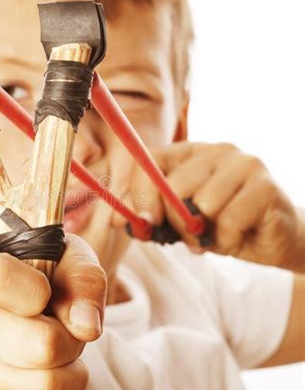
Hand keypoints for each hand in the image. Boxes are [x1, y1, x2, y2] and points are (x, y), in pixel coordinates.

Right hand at [0, 235, 106, 389]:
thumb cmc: (32, 290)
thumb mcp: (62, 263)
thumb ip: (82, 278)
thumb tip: (86, 325)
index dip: (37, 290)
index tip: (46, 293)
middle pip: (43, 345)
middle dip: (72, 342)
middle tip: (63, 335)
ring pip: (46, 387)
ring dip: (72, 377)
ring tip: (57, 364)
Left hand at [132, 142, 303, 269]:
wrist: (273, 239)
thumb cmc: (221, 227)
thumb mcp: (179, 224)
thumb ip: (150, 218)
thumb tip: (116, 221)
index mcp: (189, 154)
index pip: (150, 160)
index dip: (139, 193)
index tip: (143, 224)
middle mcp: (215, 150)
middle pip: (174, 185)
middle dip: (174, 223)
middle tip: (190, 238)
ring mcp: (243, 163)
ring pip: (202, 204)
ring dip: (205, 234)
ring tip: (218, 234)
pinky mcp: (264, 184)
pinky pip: (228, 220)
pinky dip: (228, 239)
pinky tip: (238, 236)